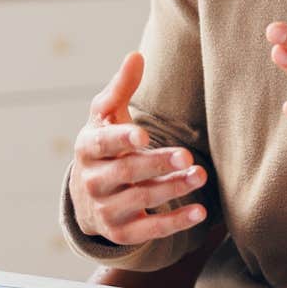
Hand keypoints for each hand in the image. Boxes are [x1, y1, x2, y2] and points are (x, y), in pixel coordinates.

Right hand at [69, 51, 207, 244]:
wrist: (87, 194)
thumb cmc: (105, 142)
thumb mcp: (107, 114)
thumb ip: (121, 86)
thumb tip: (136, 55)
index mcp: (89, 147)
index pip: (104, 143)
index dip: (123, 139)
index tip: (144, 135)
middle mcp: (93, 180)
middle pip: (126, 172)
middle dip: (157, 164)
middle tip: (187, 156)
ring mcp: (106, 209)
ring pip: (140, 200)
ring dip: (172, 189)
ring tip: (199, 175)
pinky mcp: (121, 232)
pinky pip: (147, 231)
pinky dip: (173, 224)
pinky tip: (199, 212)